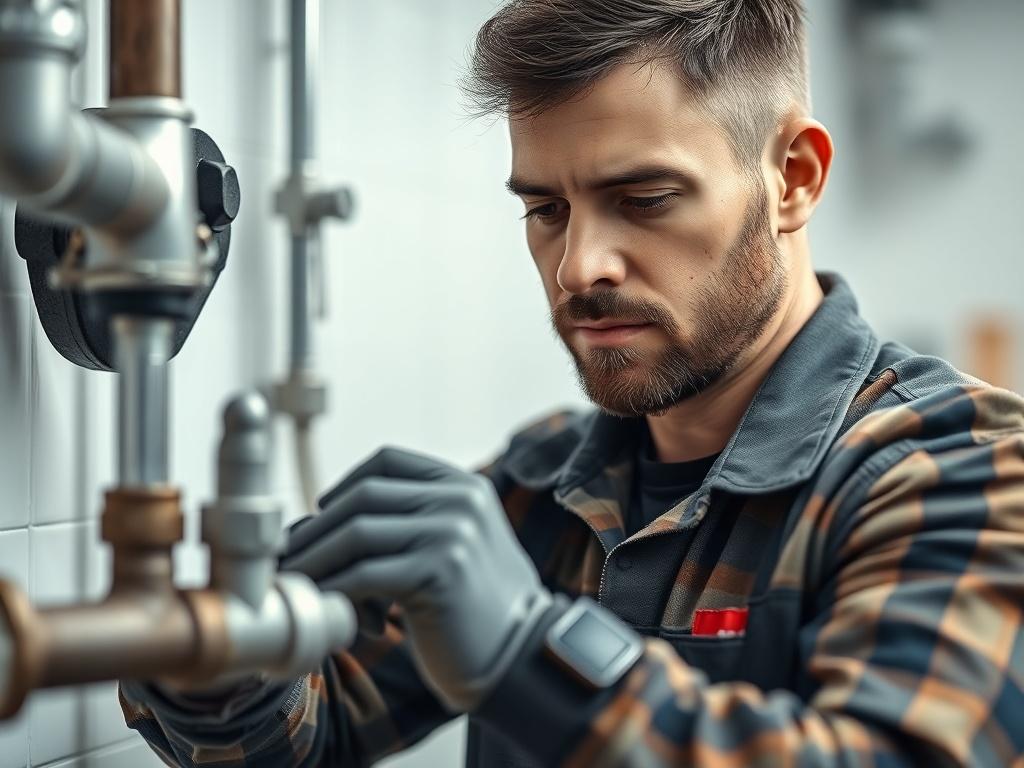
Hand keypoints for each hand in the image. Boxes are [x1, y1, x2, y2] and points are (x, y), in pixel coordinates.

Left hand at [279, 447, 551, 711]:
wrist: (520, 657)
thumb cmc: (474, 610)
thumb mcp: (455, 547)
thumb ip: (413, 522)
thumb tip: (325, 518)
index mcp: (464, 486)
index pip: (389, 460)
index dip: (346, 483)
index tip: (321, 511)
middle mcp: (460, 501)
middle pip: (364, 495)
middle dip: (319, 527)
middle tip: (291, 556)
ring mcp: (451, 533)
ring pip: (356, 532)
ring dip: (317, 559)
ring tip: (298, 584)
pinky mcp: (438, 571)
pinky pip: (363, 574)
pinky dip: (333, 590)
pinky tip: (323, 608)